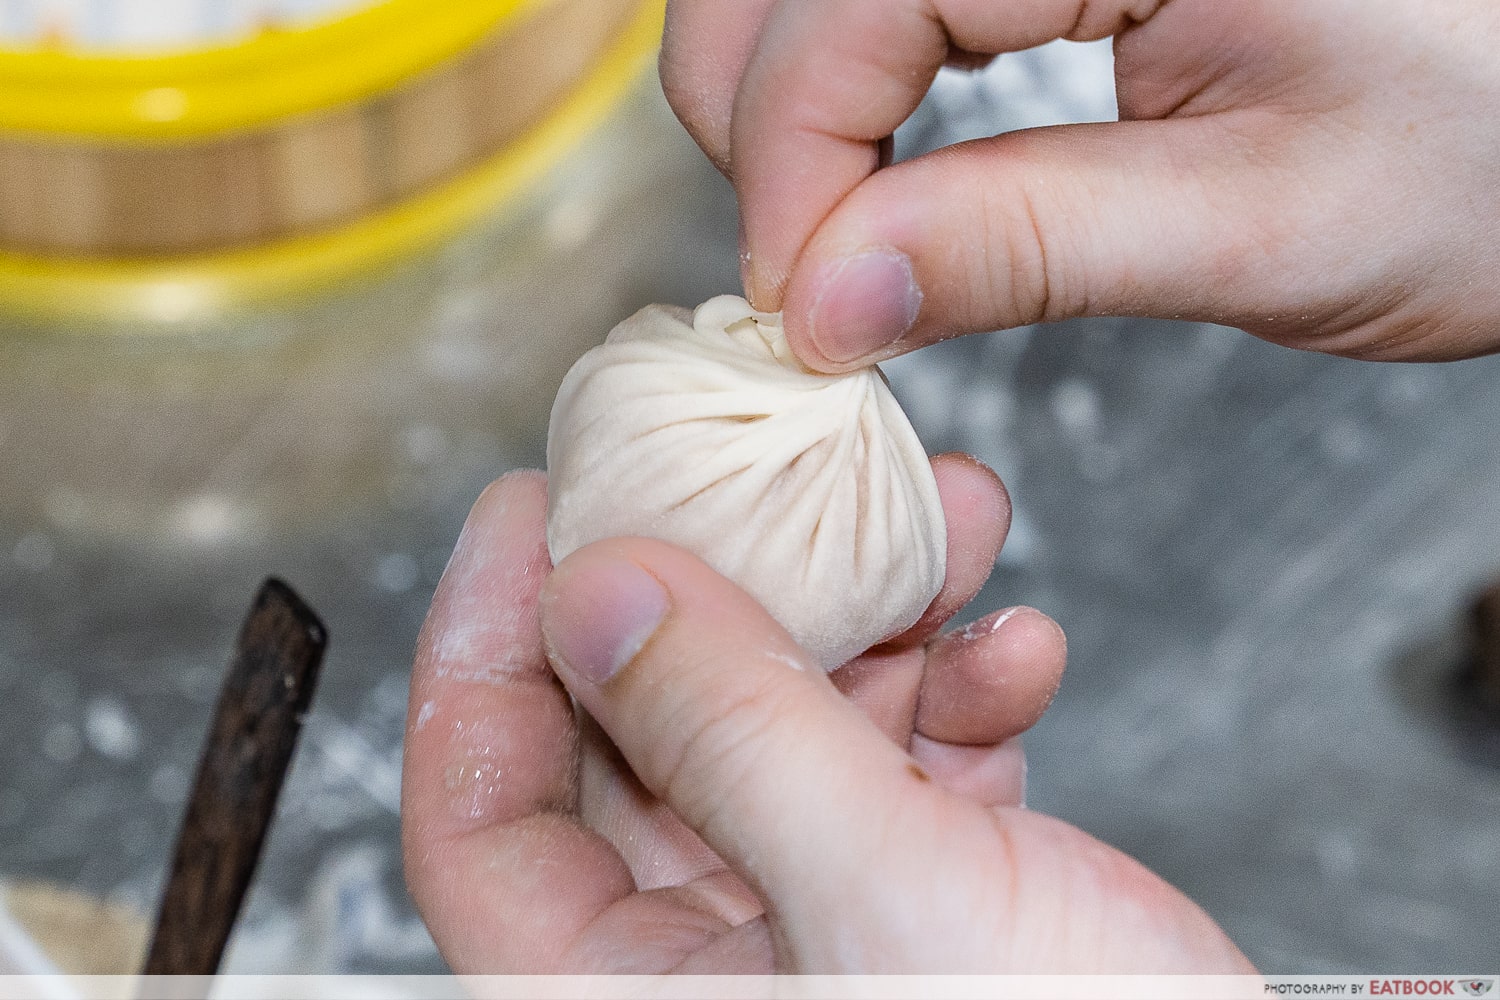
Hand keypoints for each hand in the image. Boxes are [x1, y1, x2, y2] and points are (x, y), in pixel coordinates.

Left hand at [402, 463, 1250, 971]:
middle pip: (638, 740)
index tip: (535, 503)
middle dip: (720, 592)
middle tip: (753, 470)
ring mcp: (806, 932)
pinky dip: (950, 700)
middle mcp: (693, 970)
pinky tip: (1017, 656)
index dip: (482, 642)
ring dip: (867, 624)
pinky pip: (891, 772)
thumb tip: (595, 591)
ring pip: (781, 732)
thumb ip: (732, 735)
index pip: (475, 813)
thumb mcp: (884, 894)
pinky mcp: (910, 907)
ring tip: (948, 524)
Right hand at [661, 0, 1499, 365]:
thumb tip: (827, 300)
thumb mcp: (1262, 224)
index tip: (805, 318)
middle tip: (821, 288)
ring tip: (844, 233)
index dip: (792, 173)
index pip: (848, 9)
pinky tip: (882, 158)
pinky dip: (840, 76)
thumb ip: (1027, 247)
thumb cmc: (1477, 150)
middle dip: (767, 140)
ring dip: (786, 107)